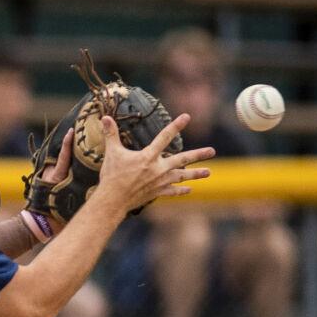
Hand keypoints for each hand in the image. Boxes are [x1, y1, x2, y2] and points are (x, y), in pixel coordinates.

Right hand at [93, 112, 211, 213]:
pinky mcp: (157, 193)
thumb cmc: (112, 175)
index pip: (164, 137)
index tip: (187, 117)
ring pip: (182, 176)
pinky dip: (181, 190)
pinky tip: (190, 189)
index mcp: (148, 156)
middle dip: (198, 155)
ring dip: (196, 174)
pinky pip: (172, 191)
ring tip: (208, 172)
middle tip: (212, 151)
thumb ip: (110, 134)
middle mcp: (158, 168)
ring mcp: (160, 182)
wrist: (113, 200)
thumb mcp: (111, 152)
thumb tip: (104, 117)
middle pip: (182, 159)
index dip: (176, 126)